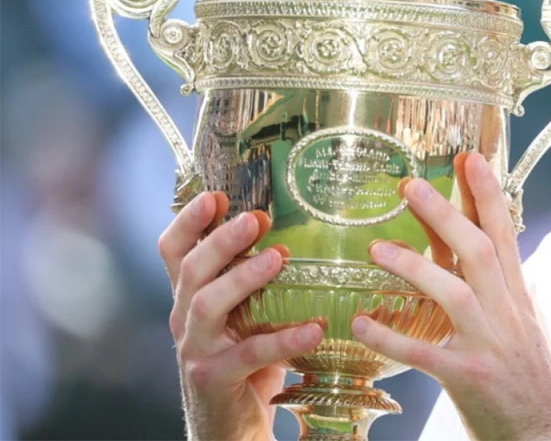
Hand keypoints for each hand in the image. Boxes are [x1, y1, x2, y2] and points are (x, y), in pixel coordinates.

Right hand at [159, 192, 324, 440]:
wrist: (231, 427)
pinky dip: (283, 338)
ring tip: (278, 258)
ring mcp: (196, 349)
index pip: (173, 250)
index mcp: (191, 296)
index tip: (215, 194)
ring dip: (243, 277)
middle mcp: (185, 318)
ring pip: (207, 304)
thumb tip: (302, 231)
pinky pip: (249, 354)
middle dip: (221, 240)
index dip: (188, 220)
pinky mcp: (214, 378)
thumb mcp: (246, 315)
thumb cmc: (247, 361)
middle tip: (256, 218)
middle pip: (190, 270)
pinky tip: (314, 329)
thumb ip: (258, 281)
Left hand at [351, 153, 550, 440]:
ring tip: (376, 249)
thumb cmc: (528, 381)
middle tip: (408, 186)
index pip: (505, 235)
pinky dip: (391, 338)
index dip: (487, 195)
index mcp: (518, 298)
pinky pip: (424, 354)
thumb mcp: (521, 326)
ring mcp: (488, 346)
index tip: (469, 157)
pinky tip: (362, 324)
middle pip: (479, 252)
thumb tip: (482, 254)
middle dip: (446, 214)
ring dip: (415, 268)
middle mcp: (507, 315)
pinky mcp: (467, 378)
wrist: (548, 434)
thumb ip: (499, 291)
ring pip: (454, 294)